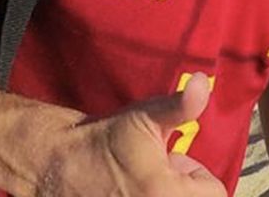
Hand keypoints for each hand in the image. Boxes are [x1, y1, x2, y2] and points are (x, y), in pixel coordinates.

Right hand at [36, 74, 223, 196]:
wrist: (54, 164)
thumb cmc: (104, 140)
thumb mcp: (146, 117)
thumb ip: (182, 105)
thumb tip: (203, 82)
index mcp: (165, 194)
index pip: (214, 193)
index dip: (196, 174)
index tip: (172, 161)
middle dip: (181, 189)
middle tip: (157, 174)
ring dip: (164, 195)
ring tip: (141, 185)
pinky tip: (126, 193)